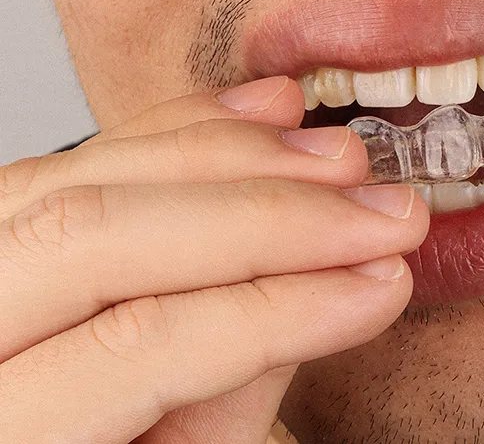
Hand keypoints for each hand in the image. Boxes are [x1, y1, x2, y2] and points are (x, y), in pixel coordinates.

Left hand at [0, 76, 428, 442]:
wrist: (57, 440)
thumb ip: (230, 404)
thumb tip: (317, 289)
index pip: (139, 342)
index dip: (280, 308)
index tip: (381, 282)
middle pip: (100, 233)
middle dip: (268, 215)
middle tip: (381, 212)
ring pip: (87, 174)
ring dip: (237, 154)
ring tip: (341, 162)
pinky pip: (80, 154)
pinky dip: (183, 129)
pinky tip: (263, 116)